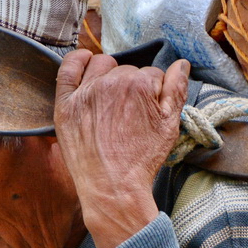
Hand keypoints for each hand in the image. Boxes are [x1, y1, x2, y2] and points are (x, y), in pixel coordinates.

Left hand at [54, 50, 189, 247]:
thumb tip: (181, 64)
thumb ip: (176, 90)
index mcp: (139, 84)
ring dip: (109, 73)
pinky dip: (77, 60)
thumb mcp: (169, 125)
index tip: (149, 111)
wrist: (112, 187)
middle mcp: (111, 82)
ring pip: (102, 65)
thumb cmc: (142, 159)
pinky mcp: (66, 103)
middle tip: (132, 113)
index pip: (151, 75)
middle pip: (127, 71)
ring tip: (113, 96)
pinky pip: (68, 68)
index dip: (154, 93)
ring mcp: (85, 92)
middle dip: (133, 86)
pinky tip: (85, 61)